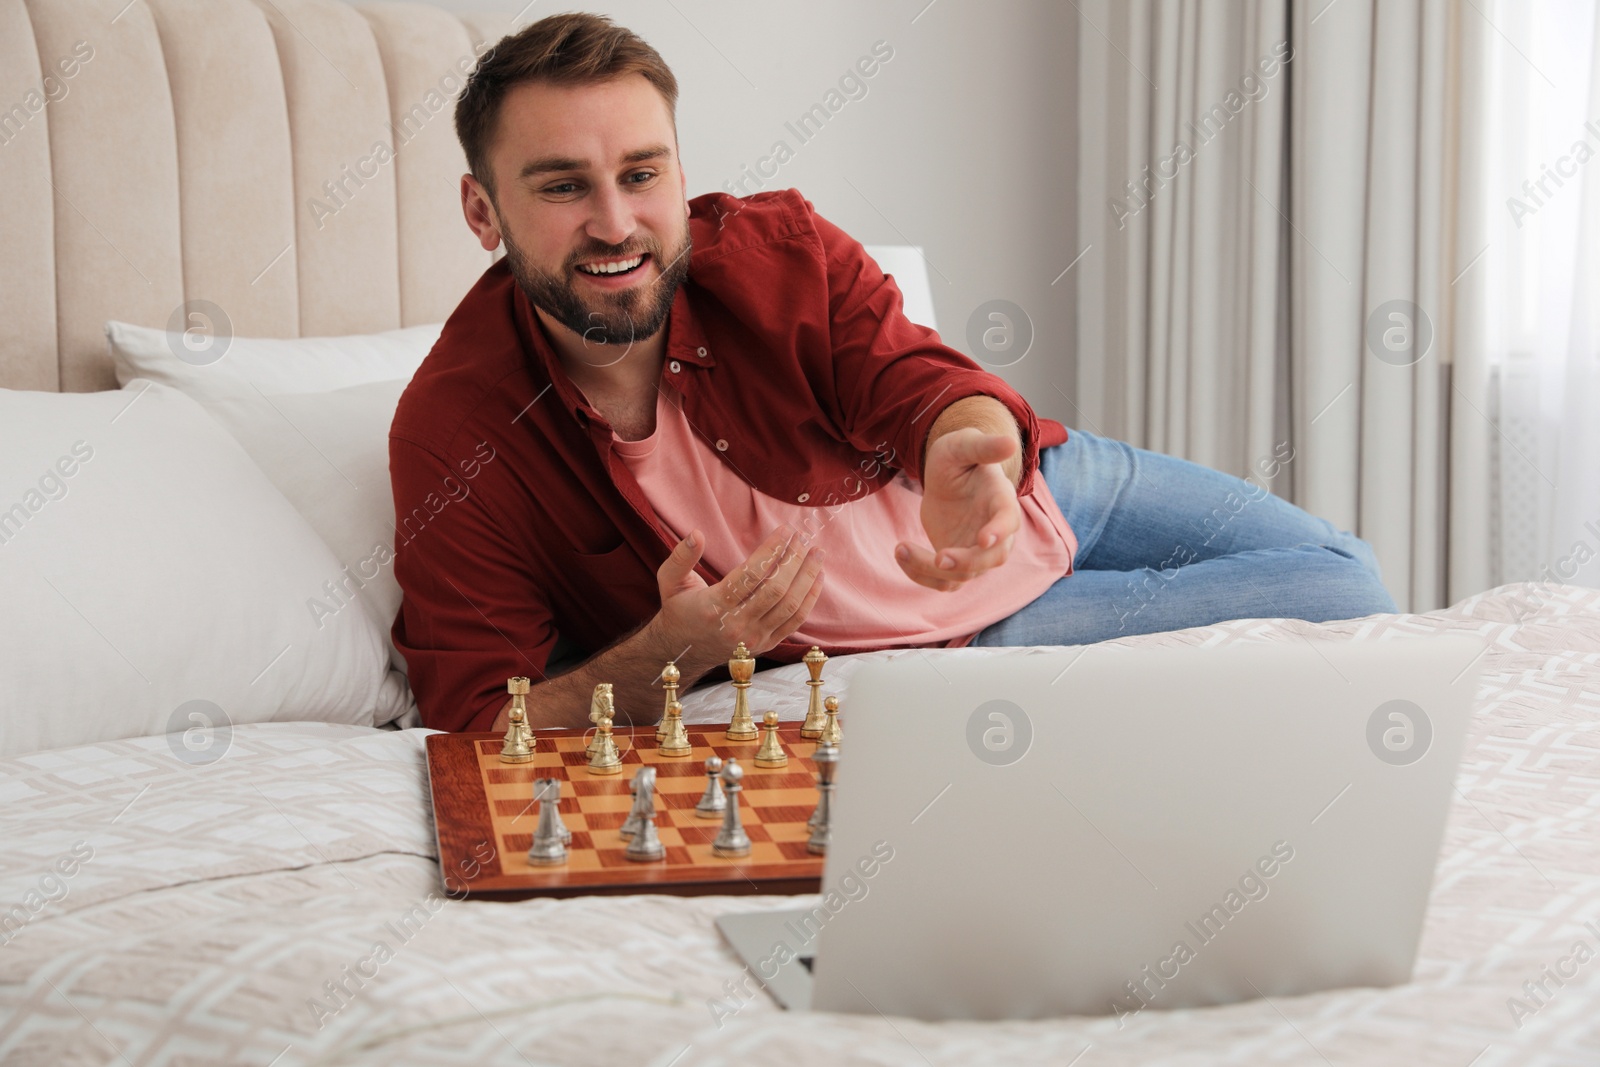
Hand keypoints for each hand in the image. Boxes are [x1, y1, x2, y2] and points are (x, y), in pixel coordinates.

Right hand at [653, 525, 825, 660]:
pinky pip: (795, 621)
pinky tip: (817, 577)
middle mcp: (737, 626)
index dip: (772, 550)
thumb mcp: (670, 581)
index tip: (786, 531)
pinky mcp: (766, 645)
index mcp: (715, 607)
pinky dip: (810, 598)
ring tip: (817, 553)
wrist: (682, 651)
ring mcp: (754, 638)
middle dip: (794, 560)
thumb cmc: (679, 610)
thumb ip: (681, 557)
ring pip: (790, 606)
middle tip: (803, 538)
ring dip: (807, 577)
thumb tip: (696, 534)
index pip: (751, 575)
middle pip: (776, 590)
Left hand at [897, 428, 1021, 590]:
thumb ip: (983, 447)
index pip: (1008, 520)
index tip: (984, 539)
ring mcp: (977, 551)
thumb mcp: (964, 445)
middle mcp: (996, 532)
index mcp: (1001, 501)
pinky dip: (920, 575)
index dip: (1000, 530)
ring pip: (964, 575)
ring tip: (900, 549)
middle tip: (938, 558)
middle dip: (968, 562)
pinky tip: (900, 553)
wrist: (946, 476)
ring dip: (932, 571)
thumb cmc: (959, 456)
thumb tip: (1011, 441)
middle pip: (992, 558)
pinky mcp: (956, 561)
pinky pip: (943, 580)